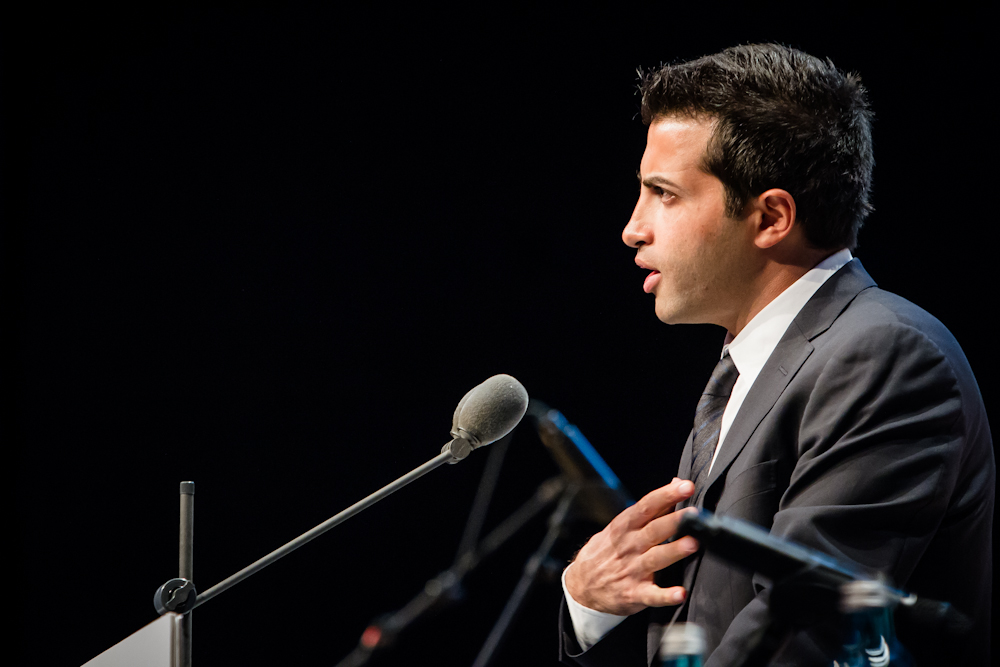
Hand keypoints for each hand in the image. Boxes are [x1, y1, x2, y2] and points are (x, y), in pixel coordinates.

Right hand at [564, 478, 698, 615]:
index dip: (666, 494)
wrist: (581, 586)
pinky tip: (679, 593)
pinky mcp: (633, 594)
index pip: (647, 506)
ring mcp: (631, 570)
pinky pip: (651, 595)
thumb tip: (676, 482)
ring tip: (692, 544)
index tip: (685, 486)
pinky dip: (665, 595)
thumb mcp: (621, 526)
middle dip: (675, 521)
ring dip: (674, 551)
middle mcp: (629, 546)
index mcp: (625, 527)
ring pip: (655, 559)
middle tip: (695, 514)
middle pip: (654, 530)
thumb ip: (651, 507)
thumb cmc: (608, 551)